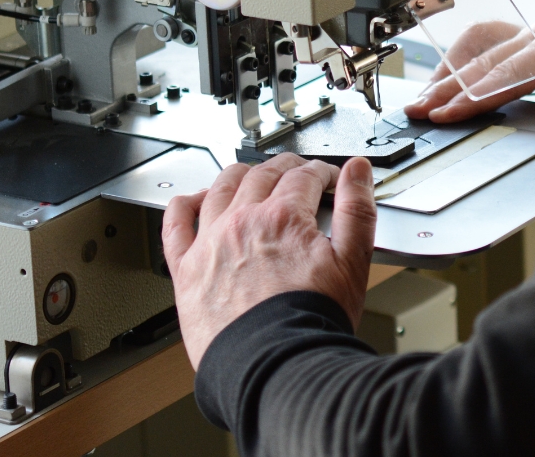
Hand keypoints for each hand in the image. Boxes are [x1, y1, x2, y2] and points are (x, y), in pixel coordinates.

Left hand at [162, 153, 376, 368]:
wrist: (274, 366)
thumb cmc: (309, 323)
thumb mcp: (352, 263)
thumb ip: (357, 211)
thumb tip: (358, 172)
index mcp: (282, 218)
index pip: (304, 176)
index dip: (321, 173)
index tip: (328, 179)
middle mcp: (242, 222)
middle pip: (262, 175)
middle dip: (285, 168)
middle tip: (298, 173)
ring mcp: (210, 243)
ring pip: (220, 189)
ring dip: (239, 175)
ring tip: (250, 176)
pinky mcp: (187, 269)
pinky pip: (176, 224)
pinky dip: (185, 204)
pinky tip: (194, 200)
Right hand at [405, 17, 534, 121]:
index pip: (508, 73)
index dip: (474, 95)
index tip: (447, 113)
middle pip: (487, 59)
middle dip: (449, 86)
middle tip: (419, 109)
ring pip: (483, 43)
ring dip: (451, 69)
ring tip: (424, 95)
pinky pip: (493, 43)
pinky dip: (467, 60)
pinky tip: (450, 77)